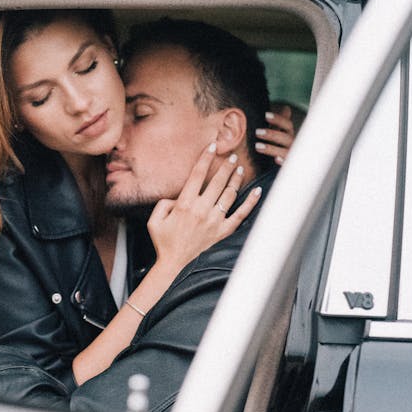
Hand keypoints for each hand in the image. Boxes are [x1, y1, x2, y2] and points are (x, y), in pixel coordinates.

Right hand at [147, 143, 261, 274]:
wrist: (175, 266)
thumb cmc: (164, 243)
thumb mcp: (154, 220)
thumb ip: (163, 203)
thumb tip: (176, 196)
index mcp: (184, 204)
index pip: (197, 174)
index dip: (205, 157)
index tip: (212, 146)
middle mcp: (201, 209)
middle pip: (217, 181)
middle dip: (225, 166)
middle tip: (231, 155)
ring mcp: (214, 221)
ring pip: (229, 194)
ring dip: (235, 179)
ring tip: (239, 168)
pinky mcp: (223, 231)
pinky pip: (240, 214)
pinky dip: (250, 202)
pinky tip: (256, 191)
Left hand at [256, 104, 295, 164]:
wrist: (284, 161)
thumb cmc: (277, 142)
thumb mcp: (275, 131)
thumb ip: (275, 121)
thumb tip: (281, 107)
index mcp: (288, 133)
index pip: (287, 124)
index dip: (278, 119)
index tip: (265, 116)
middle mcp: (291, 142)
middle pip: (286, 137)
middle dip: (272, 134)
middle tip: (257, 132)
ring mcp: (290, 153)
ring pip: (285, 150)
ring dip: (272, 148)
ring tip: (257, 146)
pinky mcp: (288, 164)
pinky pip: (288, 163)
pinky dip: (283, 161)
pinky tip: (276, 159)